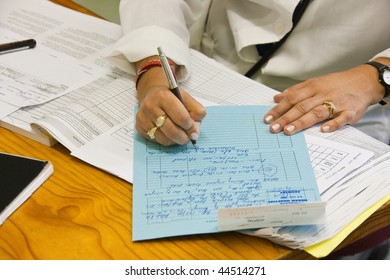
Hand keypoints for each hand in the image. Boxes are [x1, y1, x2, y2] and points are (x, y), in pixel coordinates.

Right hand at [135, 66, 205, 145]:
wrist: (152, 93)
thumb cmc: (172, 97)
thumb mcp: (187, 98)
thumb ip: (197, 112)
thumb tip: (195, 132)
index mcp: (163, 96)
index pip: (181, 117)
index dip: (190, 127)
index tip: (194, 130)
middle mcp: (150, 107)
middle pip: (171, 131)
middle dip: (184, 137)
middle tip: (188, 137)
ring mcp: (143, 118)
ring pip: (164, 139)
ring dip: (175, 140)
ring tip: (179, 134)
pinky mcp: (139, 127)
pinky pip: (156, 141)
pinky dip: (166, 140)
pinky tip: (168, 133)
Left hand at [263, 63, 385, 134]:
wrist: (365, 80)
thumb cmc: (336, 84)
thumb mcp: (315, 83)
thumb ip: (295, 91)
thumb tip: (276, 98)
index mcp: (313, 87)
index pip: (292, 98)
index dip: (279, 109)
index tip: (267, 119)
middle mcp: (323, 95)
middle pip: (301, 107)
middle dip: (286, 118)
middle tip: (273, 128)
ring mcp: (337, 103)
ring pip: (317, 112)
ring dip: (302, 122)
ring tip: (289, 131)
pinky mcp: (351, 111)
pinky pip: (342, 118)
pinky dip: (333, 124)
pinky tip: (323, 130)